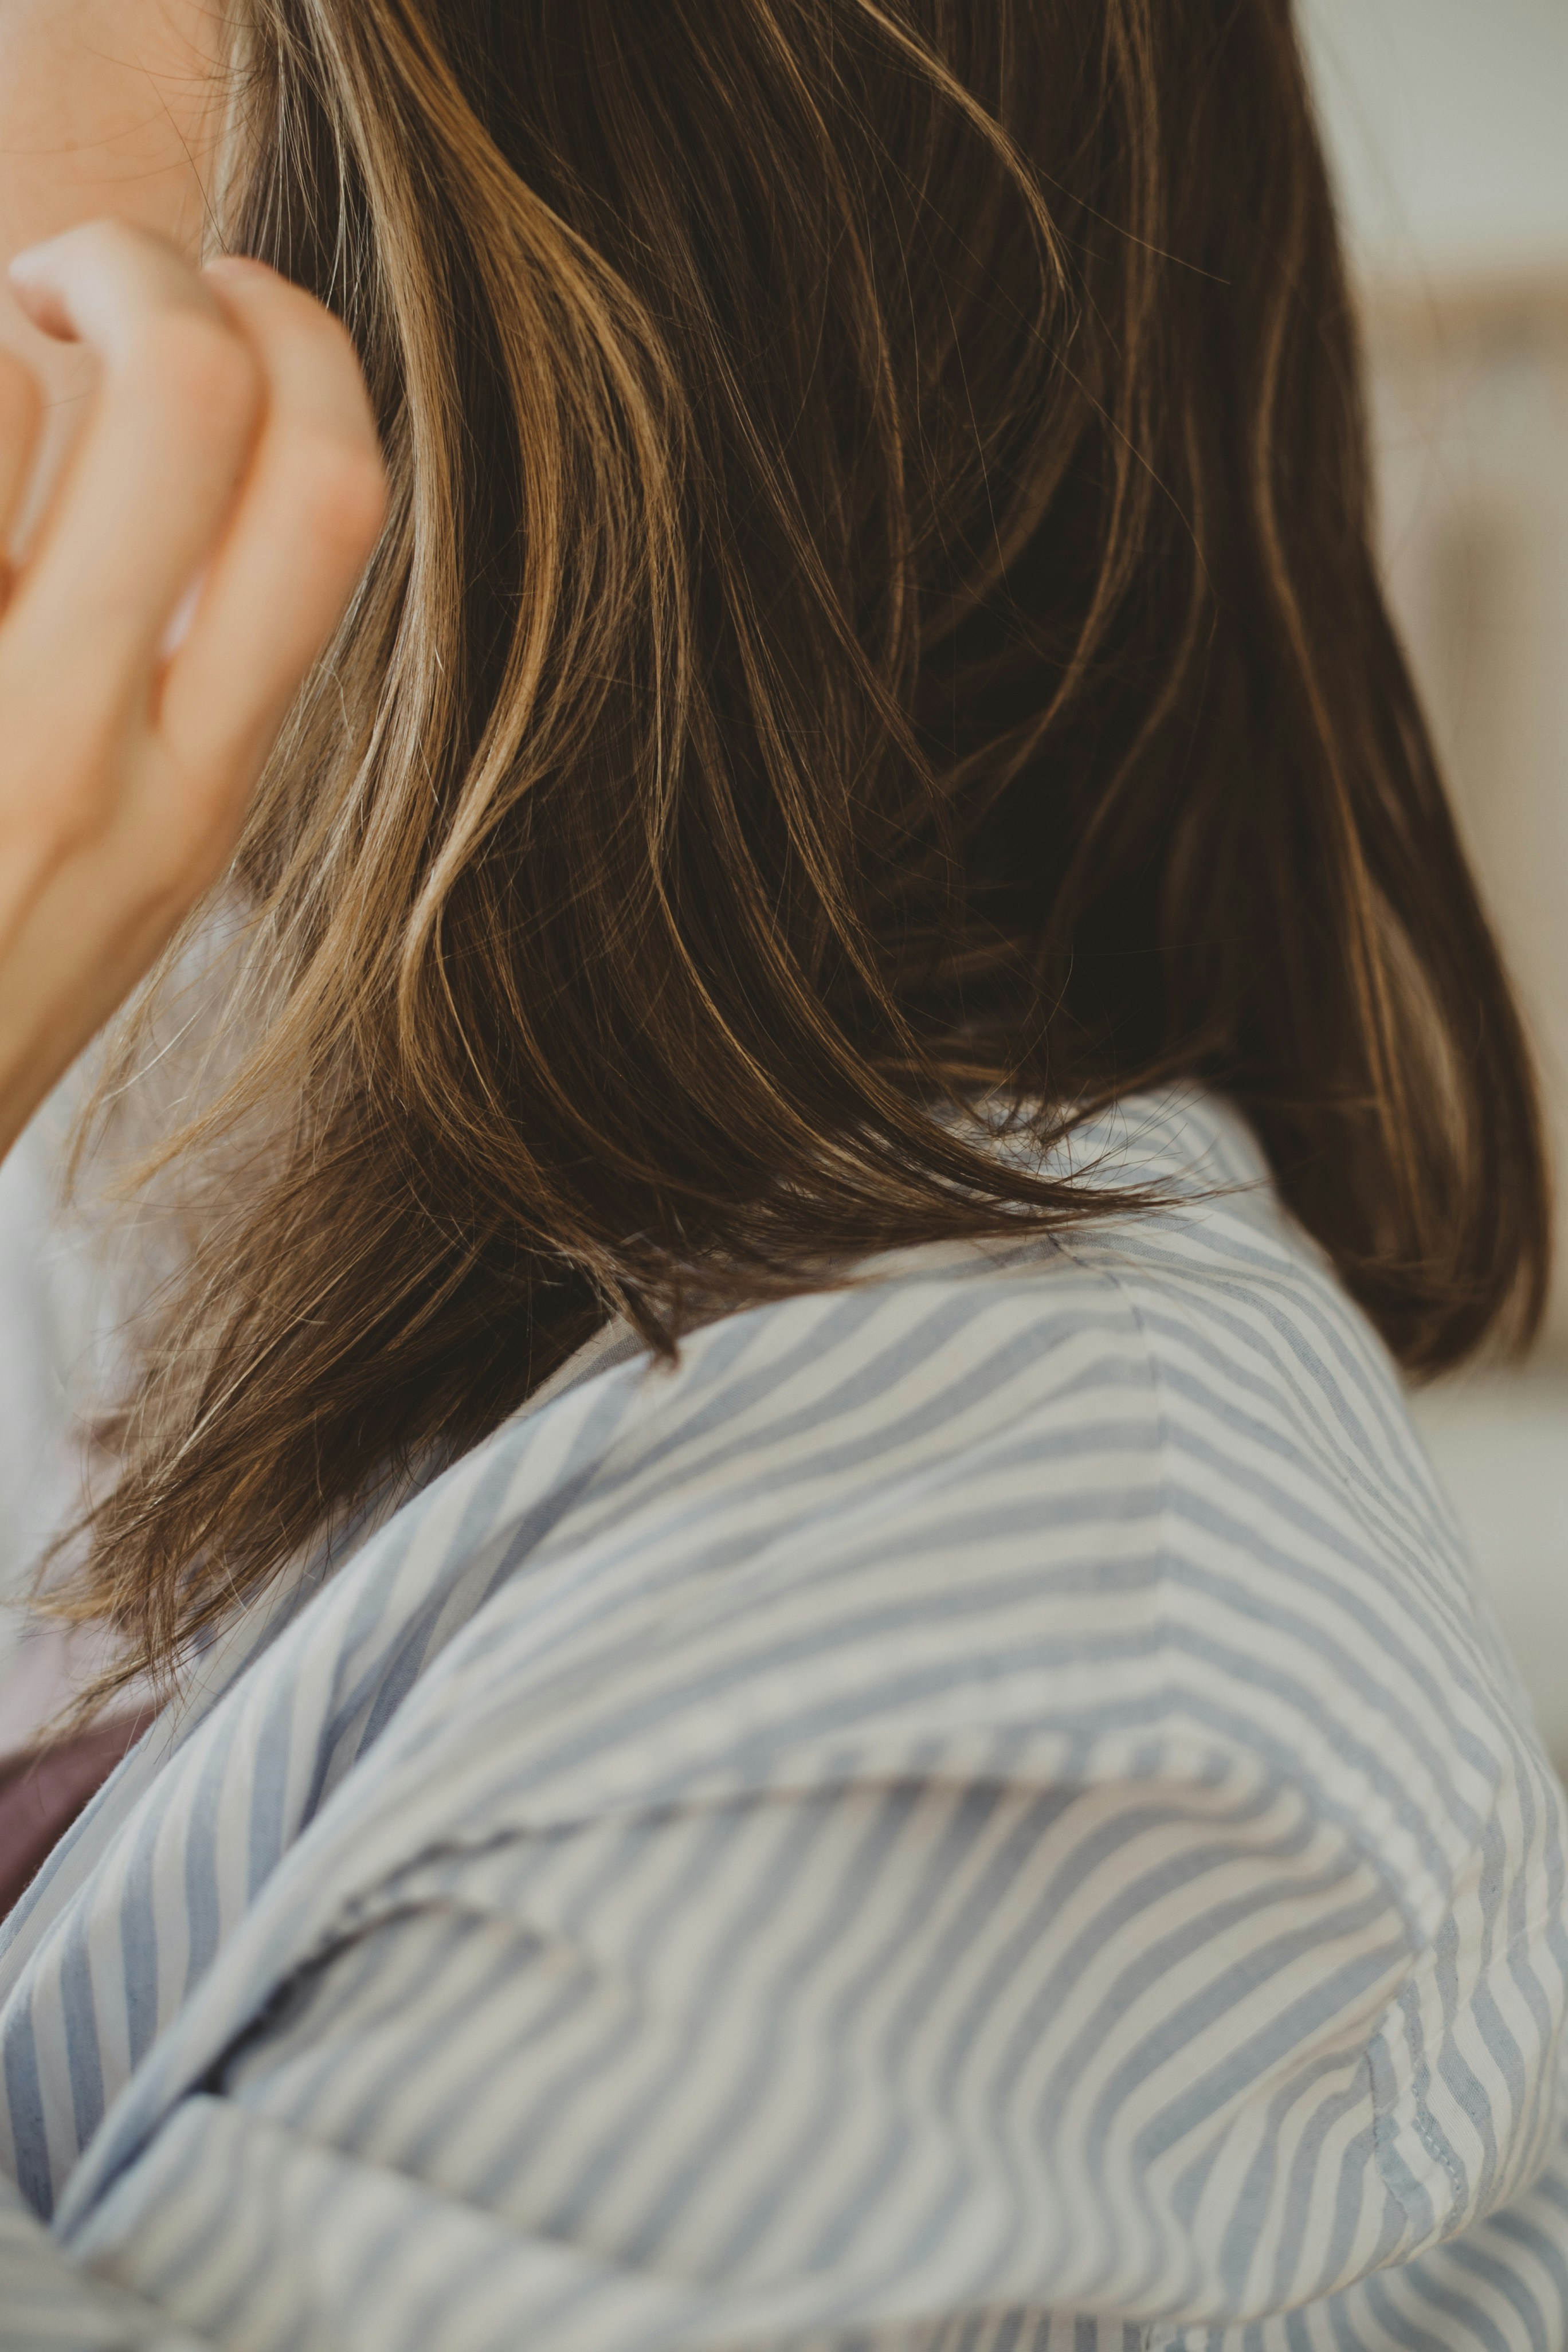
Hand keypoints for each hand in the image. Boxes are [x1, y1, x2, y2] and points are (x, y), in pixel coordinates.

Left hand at [0, 221, 386, 1159]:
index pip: (333, 496)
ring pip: (2, 385)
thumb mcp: (132, 881)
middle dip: (138, 265)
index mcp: (205, 795)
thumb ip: (184, 709)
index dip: (304, 341)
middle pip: (194, 389)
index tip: (240, 306)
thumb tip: (198, 481)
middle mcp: (93, 755)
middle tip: (68, 290)